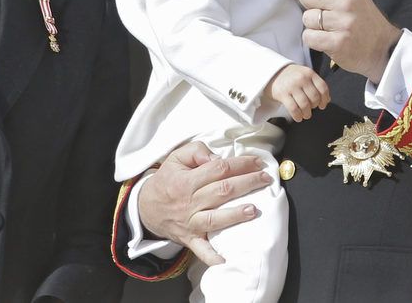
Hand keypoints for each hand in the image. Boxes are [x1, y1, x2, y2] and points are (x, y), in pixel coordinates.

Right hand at [138, 141, 271, 265]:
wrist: (146, 207)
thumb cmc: (167, 181)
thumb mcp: (175, 158)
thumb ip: (196, 151)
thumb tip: (216, 158)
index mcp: (187, 180)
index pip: (219, 169)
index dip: (240, 164)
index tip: (257, 163)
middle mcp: (189, 202)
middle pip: (222, 191)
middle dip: (247, 183)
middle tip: (265, 179)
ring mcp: (190, 222)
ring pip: (215, 218)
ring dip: (235, 215)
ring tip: (253, 210)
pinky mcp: (190, 238)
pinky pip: (201, 249)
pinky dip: (212, 256)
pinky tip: (226, 259)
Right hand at [264, 64, 329, 120]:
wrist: (272, 72)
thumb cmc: (292, 76)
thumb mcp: (305, 75)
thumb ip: (316, 85)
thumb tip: (327, 100)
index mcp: (309, 73)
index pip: (323, 88)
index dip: (325, 99)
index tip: (322, 105)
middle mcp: (301, 78)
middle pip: (314, 98)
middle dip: (314, 107)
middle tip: (311, 109)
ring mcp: (292, 86)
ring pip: (305, 105)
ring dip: (307, 113)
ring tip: (306, 115)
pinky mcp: (282, 94)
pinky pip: (293, 109)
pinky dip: (297, 116)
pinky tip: (298, 118)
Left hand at [287, 0, 401, 83]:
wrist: (383, 50)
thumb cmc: (362, 22)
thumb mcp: (347, 0)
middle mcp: (348, 2)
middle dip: (310, 5)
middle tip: (326, 13)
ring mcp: (344, 22)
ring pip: (307, 18)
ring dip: (314, 26)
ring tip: (332, 29)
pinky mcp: (338, 42)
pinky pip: (309, 37)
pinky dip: (314, 40)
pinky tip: (329, 41)